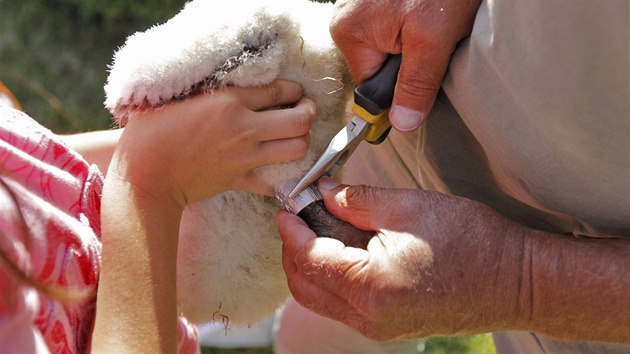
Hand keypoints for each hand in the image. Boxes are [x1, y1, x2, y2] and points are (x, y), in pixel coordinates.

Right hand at [109, 80, 314, 206]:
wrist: (145, 175)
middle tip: (303, 111)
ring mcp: (246, 157)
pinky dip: (285, 176)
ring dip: (302, 141)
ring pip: (297, 149)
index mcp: (229, 102)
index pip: (280, 91)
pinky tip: (281, 168)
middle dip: (308, 113)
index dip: (294, 90)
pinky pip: (277, 181)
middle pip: (300, 120)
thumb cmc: (152, 131)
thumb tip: (235, 87)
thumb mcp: (180, 96)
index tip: (294, 92)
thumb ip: (212, 90)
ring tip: (294, 136)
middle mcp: (245, 128)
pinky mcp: (241, 180)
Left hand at [277, 178, 527, 339]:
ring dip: (310, 264)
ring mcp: (378, 328)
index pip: (307, 258)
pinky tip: (344, 250)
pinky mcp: (389, 328)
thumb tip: (323, 194)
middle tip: (299, 216)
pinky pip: (342, 305)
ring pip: (320, 299)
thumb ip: (356, 201)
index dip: (291, 229)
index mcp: (368, 287)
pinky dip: (332, 278)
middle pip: (304, 286)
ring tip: (321, 228)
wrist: (518, 281)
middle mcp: (367, 317)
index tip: (287, 205)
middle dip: (293, 249)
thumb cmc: (472, 241)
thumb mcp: (409, 206)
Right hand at [330, 0, 480, 130]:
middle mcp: (346, 20)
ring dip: (414, 48)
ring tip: (434, 24)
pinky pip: (391, 32)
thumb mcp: (434, 40)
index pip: (369, 87)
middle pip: (377, 69)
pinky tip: (428, 14)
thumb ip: (415, 85)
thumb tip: (400, 125)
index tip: (423, 85)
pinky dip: (414, 30)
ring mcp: (359, 8)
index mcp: (350, 33)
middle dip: (408, 65)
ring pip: (387, 50)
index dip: (398, 93)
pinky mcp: (375, 2)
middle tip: (434, 43)